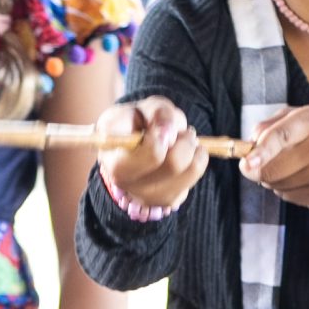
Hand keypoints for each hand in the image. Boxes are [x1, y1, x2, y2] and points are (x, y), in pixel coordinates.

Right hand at [94, 96, 206, 211]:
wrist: (134, 143)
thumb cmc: (138, 122)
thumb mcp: (146, 107)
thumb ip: (159, 113)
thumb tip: (170, 133)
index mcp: (111, 152)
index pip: (144, 151)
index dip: (161, 135)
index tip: (164, 127)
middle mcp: (122, 179)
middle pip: (172, 164)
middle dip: (185, 141)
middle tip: (183, 132)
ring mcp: (142, 194)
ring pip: (187, 172)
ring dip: (193, 150)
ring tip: (185, 141)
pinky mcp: (161, 201)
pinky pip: (192, 180)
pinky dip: (196, 162)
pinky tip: (185, 156)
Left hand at [242, 105, 308, 210]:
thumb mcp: (296, 117)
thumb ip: (268, 127)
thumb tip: (248, 150)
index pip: (280, 137)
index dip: (260, 152)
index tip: (246, 163)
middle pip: (272, 169)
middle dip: (257, 169)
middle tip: (257, 162)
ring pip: (277, 185)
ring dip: (272, 179)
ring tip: (289, 166)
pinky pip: (288, 197)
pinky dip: (285, 188)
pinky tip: (300, 177)